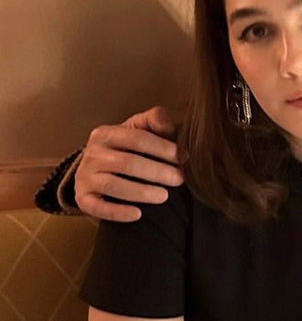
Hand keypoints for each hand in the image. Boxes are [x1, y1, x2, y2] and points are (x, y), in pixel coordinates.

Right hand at [76, 107, 183, 221]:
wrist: (97, 168)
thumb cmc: (126, 147)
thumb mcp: (138, 128)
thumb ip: (155, 120)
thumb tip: (168, 126)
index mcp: (106, 133)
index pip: (138, 139)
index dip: (163, 148)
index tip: (184, 158)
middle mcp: (92, 154)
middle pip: (127, 163)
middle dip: (157, 171)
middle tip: (179, 179)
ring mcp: (85, 177)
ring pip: (113, 185)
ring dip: (141, 192)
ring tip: (164, 196)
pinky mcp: (83, 199)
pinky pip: (97, 207)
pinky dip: (117, 212)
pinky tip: (138, 215)